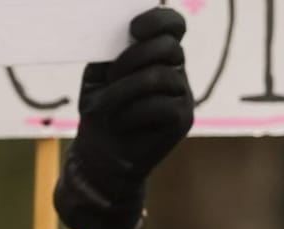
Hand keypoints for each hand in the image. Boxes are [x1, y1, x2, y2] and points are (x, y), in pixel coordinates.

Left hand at [55, 7, 194, 228]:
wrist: (101, 154)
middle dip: (134, 58)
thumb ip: (115, 51)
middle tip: (111, 78)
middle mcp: (175, 71)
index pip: (173, 24)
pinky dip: (135, 113)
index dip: (159, 19)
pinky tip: (122, 123)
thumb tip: (127, 33)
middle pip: (169, 46)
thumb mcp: (101, 74)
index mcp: (157, 54)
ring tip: (107, 108)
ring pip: (162, 77)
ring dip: (126, 90)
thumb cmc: (100, 110)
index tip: (133, 29)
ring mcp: (183, 95)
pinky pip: (163, 106)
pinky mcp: (183, 119)